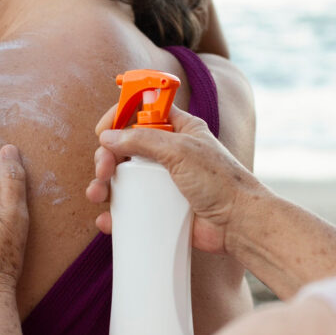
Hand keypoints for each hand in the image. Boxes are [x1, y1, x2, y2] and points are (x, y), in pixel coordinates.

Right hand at [86, 105, 262, 255]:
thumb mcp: (181, 151)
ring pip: (123, 178)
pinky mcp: (161, 207)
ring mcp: (163, 181)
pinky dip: (114, 212)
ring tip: (97, 195)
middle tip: (103, 170)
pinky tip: (106, 219)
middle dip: (107, 156)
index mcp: (178, 129)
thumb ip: (143, 140)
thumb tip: (108, 137)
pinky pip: (130, 206)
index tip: (102, 130)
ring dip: (103, 185)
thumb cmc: (220, 181)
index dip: (119, 116)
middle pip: (125, 146)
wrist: (238, 223)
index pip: (142, 111)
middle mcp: (168, 152)